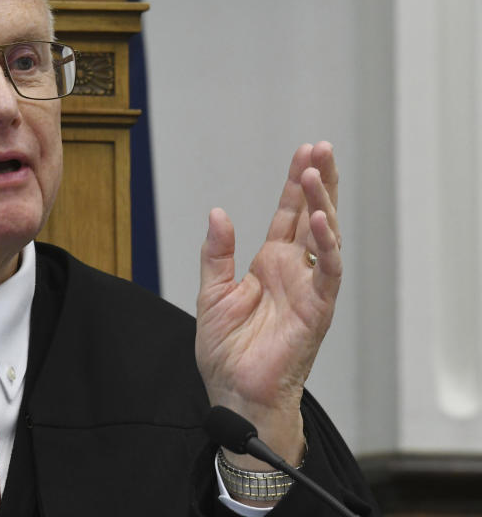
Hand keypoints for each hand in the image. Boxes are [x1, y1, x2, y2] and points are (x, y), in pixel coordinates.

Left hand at [195, 142, 341, 472]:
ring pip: (323, 237)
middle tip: (322, 148)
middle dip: (318, 182)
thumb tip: (217, 212)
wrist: (234, 391)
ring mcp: (308, 288)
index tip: (304, 153)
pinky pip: (327, 273)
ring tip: (317, 174)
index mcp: (270, 263)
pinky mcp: (316, 309)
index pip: (287, 214)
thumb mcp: (211, 293)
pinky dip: (326, 246)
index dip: (295, 184)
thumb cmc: (226, 350)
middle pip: (312, 216)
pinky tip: (319, 220)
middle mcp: (293, 270)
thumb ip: (217, 253)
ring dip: (322, 205)